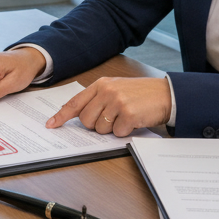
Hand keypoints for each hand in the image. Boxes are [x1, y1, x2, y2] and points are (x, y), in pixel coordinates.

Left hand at [45, 76, 170, 136]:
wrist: (166, 94)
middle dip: (96, 125)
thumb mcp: (117, 89)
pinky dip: (125, 131)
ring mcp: (117, 102)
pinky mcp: (128, 114)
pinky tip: (134, 121)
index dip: (62, 115)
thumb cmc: (141, 94)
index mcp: (101, 84)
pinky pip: (117, 133)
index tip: (51, 124)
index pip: (76, 102)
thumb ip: (99, 99)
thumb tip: (80, 116)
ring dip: (112, 129)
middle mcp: (107, 91)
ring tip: (125, 117)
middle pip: (86, 120)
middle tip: (112, 118)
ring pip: (100, 129)